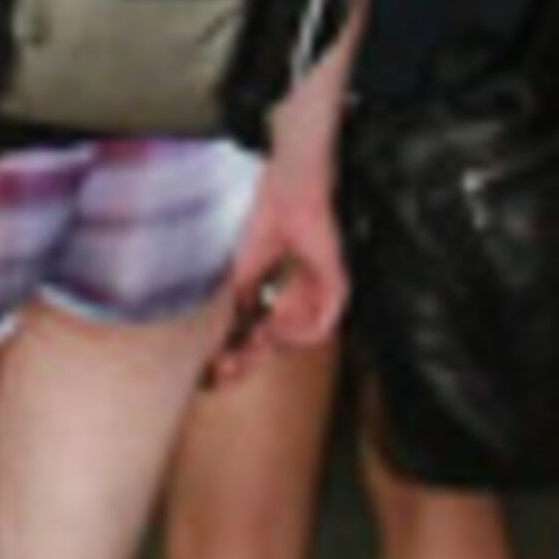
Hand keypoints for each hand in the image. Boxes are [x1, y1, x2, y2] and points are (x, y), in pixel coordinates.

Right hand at [208, 166, 345, 379]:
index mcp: (291, 289)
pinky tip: (276, 328)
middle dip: (258, 354)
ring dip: (278, 344)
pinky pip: (325, 325)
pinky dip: (299, 333)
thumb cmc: (271, 219)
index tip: (223, 361)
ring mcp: (325, 291)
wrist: (288, 194)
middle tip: (233, 365)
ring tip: (256, 337)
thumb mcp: (246, 269)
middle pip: (288, 339)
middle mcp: (309, 295)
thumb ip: (239, 300)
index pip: (273, 329)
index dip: (247, 347)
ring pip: (306, 337)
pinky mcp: (336, 286)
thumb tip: (221, 332)